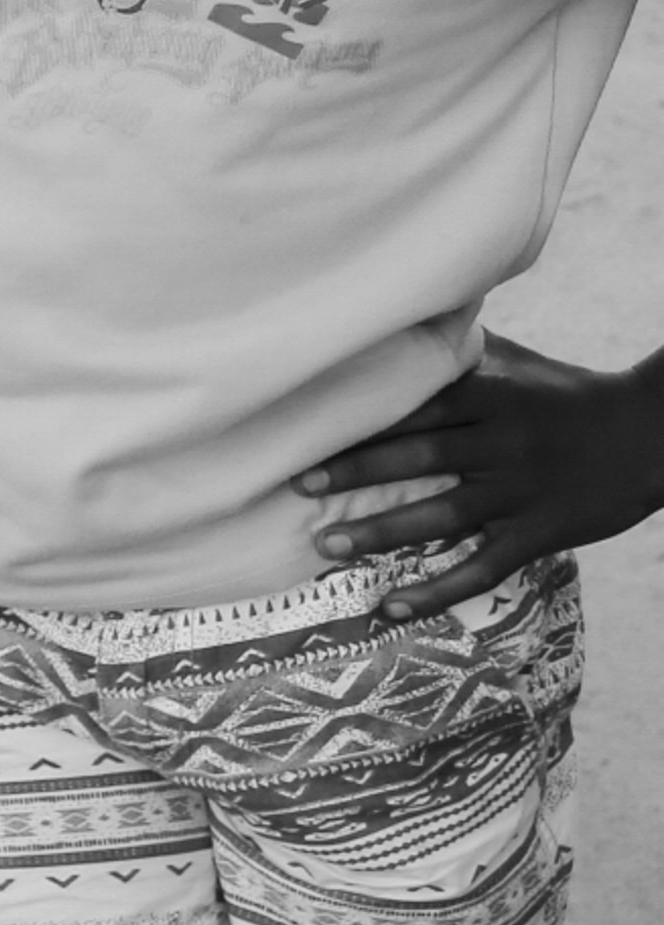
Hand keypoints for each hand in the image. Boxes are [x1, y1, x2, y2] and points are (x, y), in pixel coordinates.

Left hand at [291, 341, 663, 618]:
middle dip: (356, 471)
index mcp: (493, 396)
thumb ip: (464, 349)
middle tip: (297, 484)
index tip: (305, 431)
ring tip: (326, 544)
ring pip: (444, 514)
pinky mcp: (541, 533)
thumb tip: (403, 316)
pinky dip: (436, 591)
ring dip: (383, 532)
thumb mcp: (521, 365)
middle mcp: (503, 442)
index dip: (361, 422)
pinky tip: (391, 607)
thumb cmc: (571, 396)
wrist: (655, 434)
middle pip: (421, 455)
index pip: (416, 408)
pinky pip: (482, 567)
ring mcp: (522, 491)